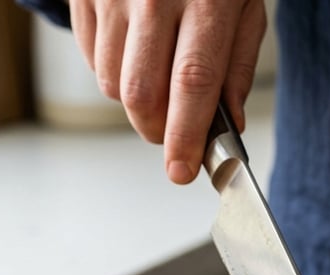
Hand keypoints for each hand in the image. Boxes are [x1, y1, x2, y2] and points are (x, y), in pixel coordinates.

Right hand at [68, 0, 266, 183]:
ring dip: (135, 102)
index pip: (192, 83)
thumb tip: (228, 123)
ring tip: (157, 75)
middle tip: (174, 137)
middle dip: (157, 131)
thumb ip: (237, 61)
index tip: (183, 171)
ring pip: (111, 85)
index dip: (185, 136)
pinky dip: (113, 72)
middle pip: (142, 95)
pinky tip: (135, 48)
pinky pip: (92, 59)